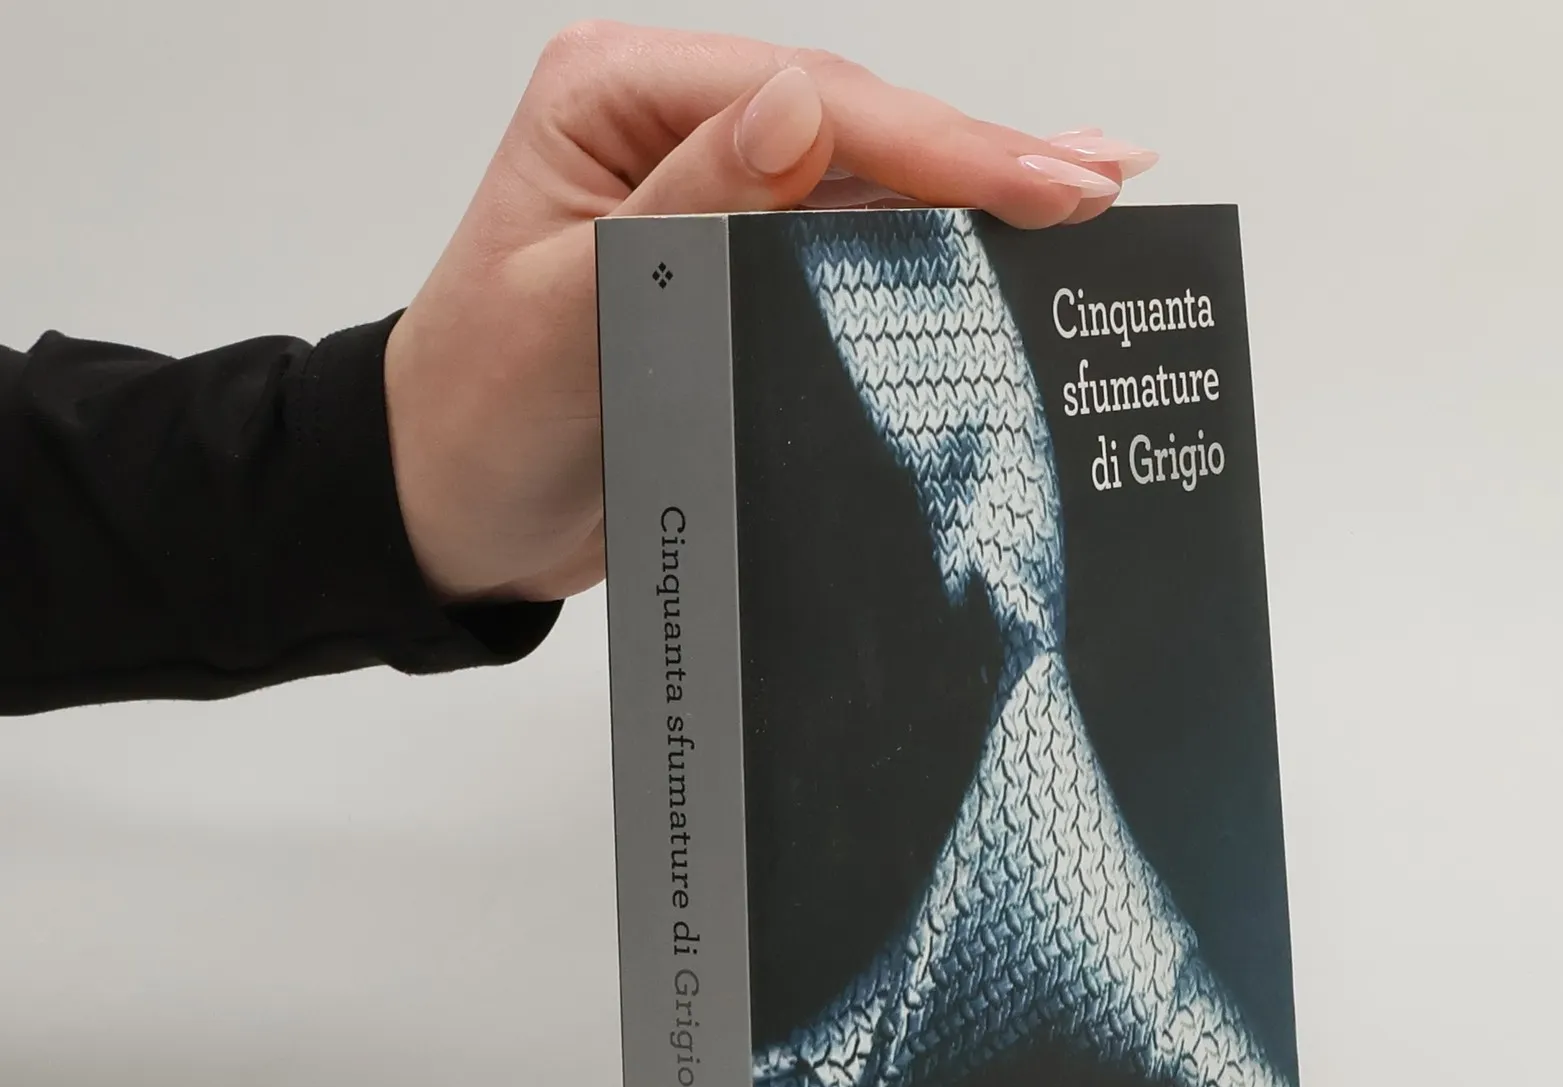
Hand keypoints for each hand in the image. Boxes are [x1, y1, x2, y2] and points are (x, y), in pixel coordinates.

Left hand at [383, 24, 1155, 603]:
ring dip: (978, 194)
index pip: (812, 106)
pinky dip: (936, 248)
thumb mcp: (571, 308)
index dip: (940, 144)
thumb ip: (688, 209)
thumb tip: (799, 113)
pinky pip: (852, 248)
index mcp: (620, 99)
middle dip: (983, 159)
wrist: (452, 509)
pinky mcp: (737, 270)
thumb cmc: (483, 411)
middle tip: (1106, 182)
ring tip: (1094, 192)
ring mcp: (712, 198)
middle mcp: (673, 131)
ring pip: (870, 183)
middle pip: (860, 130)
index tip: (1050, 181)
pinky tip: (1007, 241)